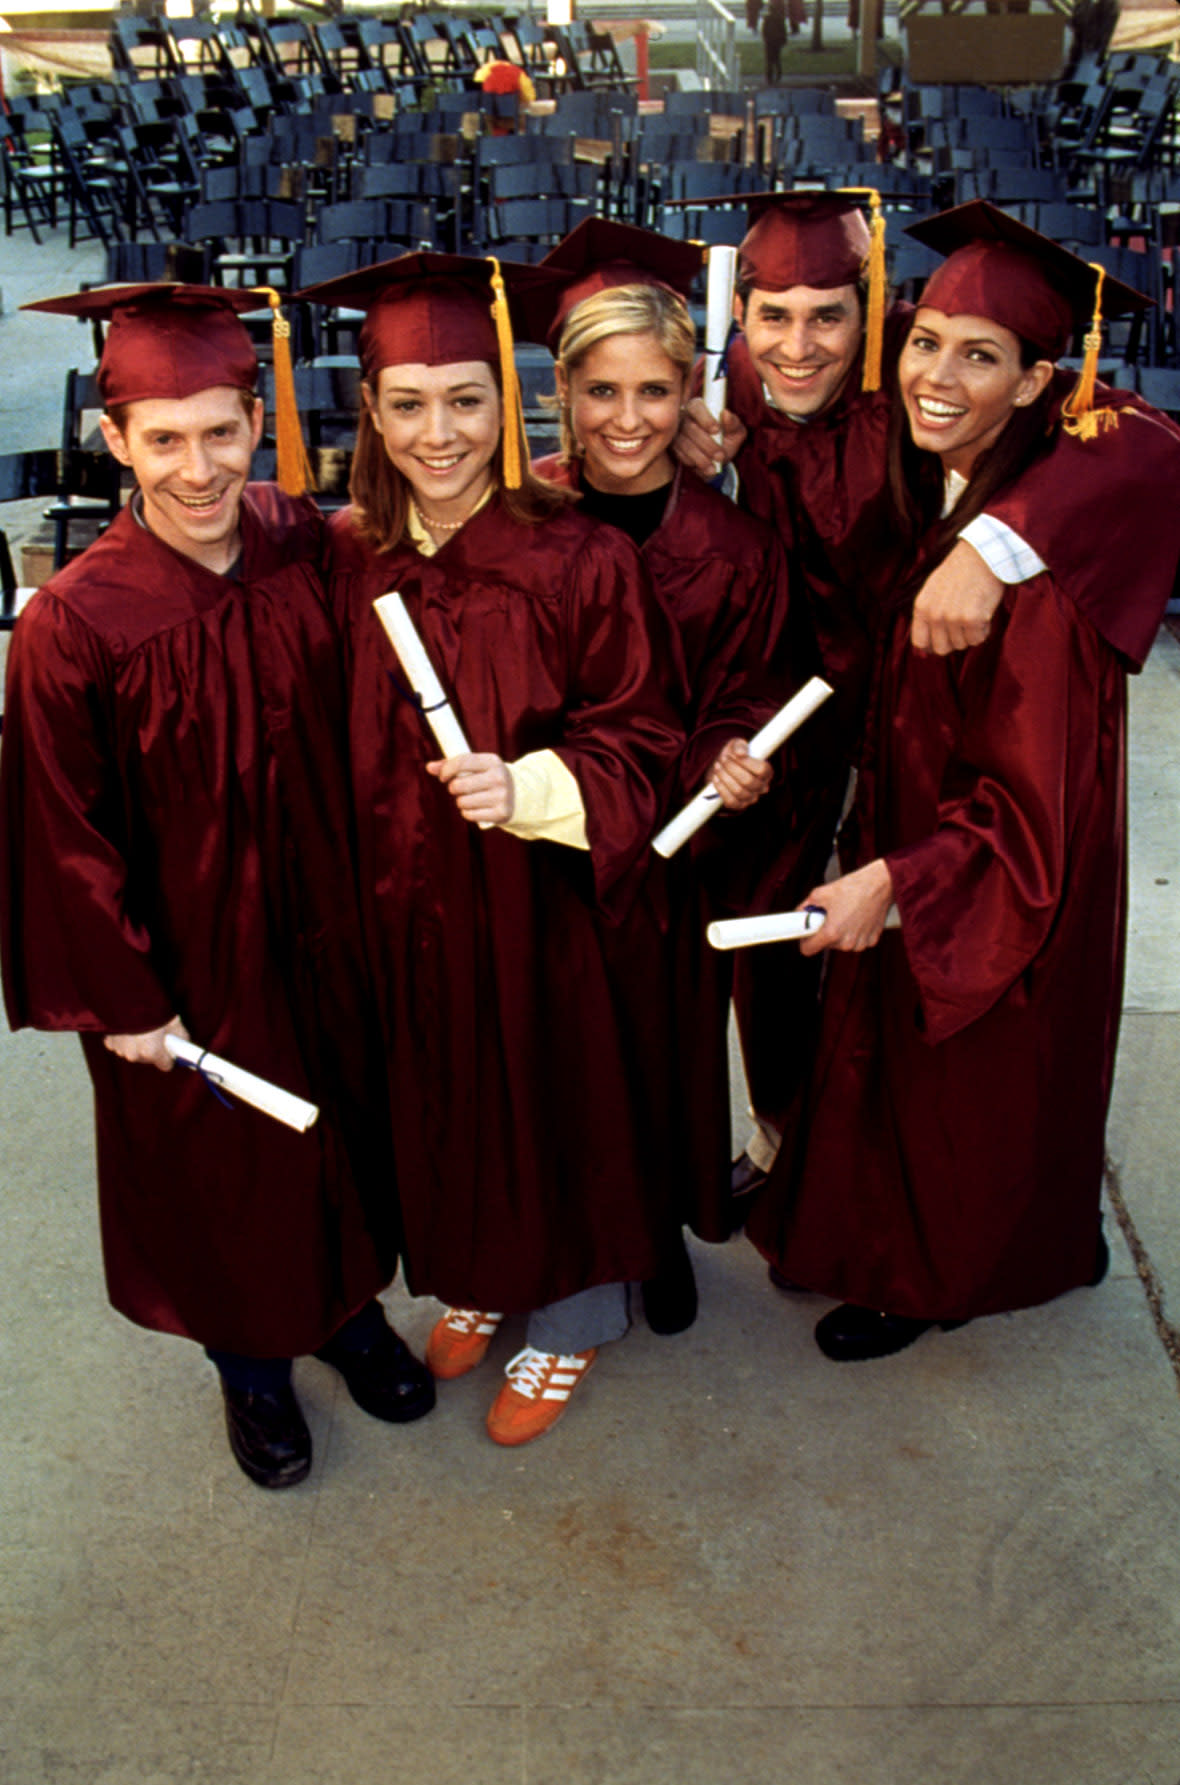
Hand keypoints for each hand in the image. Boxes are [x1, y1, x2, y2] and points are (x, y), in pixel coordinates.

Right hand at [103, 1014, 188, 1071]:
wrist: (127, 996)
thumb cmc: (152, 1009)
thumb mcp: (174, 1022)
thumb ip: (181, 1036)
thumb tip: (183, 1043)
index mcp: (152, 1053)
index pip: (165, 1065)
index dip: (169, 1057)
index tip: (170, 1050)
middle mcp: (134, 1055)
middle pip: (148, 1059)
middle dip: (152, 1050)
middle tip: (155, 1035)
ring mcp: (120, 1050)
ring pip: (133, 1053)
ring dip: (137, 1045)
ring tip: (141, 1029)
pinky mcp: (110, 1042)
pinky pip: (119, 1046)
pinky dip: (124, 1040)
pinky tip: (129, 1028)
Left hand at [427, 753, 514, 824]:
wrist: (519, 795)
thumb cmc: (489, 778)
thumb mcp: (477, 767)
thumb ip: (453, 765)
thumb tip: (429, 767)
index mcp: (492, 761)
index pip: (462, 761)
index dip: (446, 769)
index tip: (442, 776)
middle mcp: (499, 777)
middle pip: (459, 785)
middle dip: (453, 788)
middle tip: (459, 789)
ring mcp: (501, 796)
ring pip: (463, 802)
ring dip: (461, 802)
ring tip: (470, 799)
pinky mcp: (501, 813)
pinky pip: (470, 815)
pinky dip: (468, 813)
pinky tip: (475, 808)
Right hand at [673, 397, 746, 478]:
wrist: (718, 459)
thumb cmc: (727, 439)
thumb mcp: (736, 432)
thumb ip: (733, 423)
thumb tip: (726, 414)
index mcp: (699, 407)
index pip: (697, 407)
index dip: (705, 419)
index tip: (716, 430)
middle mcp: (684, 417)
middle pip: (690, 427)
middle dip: (706, 444)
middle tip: (720, 455)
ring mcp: (676, 433)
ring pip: (684, 444)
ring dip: (700, 457)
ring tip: (713, 467)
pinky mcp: (673, 447)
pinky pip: (680, 455)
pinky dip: (693, 463)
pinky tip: (705, 468)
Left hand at [709, 738, 773, 810]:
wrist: (721, 768)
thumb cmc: (733, 756)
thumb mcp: (736, 745)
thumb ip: (739, 745)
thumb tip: (740, 753)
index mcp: (767, 772)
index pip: (762, 770)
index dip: (746, 762)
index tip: (734, 754)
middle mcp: (762, 787)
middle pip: (749, 781)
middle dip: (732, 769)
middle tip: (722, 759)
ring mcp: (751, 798)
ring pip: (738, 791)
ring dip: (725, 777)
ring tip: (717, 766)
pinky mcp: (739, 805)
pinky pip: (731, 801)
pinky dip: (721, 789)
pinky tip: (716, 778)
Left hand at [798, 860, 893, 955]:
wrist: (879, 883)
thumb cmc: (851, 887)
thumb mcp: (820, 893)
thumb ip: (804, 907)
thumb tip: (799, 914)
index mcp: (831, 933)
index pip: (808, 950)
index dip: (805, 941)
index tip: (808, 933)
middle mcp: (846, 943)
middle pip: (826, 945)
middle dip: (825, 933)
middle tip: (829, 916)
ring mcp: (860, 943)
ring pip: (842, 944)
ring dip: (840, 933)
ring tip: (845, 914)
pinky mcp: (872, 940)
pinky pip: (857, 941)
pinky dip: (855, 932)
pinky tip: (858, 917)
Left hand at [911, 538, 1003, 654]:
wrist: (983, 554)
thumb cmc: (960, 571)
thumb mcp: (933, 590)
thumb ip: (927, 615)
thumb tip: (924, 649)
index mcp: (921, 607)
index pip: (920, 642)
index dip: (933, 645)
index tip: (944, 640)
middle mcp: (934, 614)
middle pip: (942, 648)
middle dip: (955, 641)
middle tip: (964, 625)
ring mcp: (952, 617)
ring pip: (962, 644)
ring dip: (971, 633)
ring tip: (975, 610)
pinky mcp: (971, 619)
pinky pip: (978, 639)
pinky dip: (984, 630)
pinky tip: (984, 612)